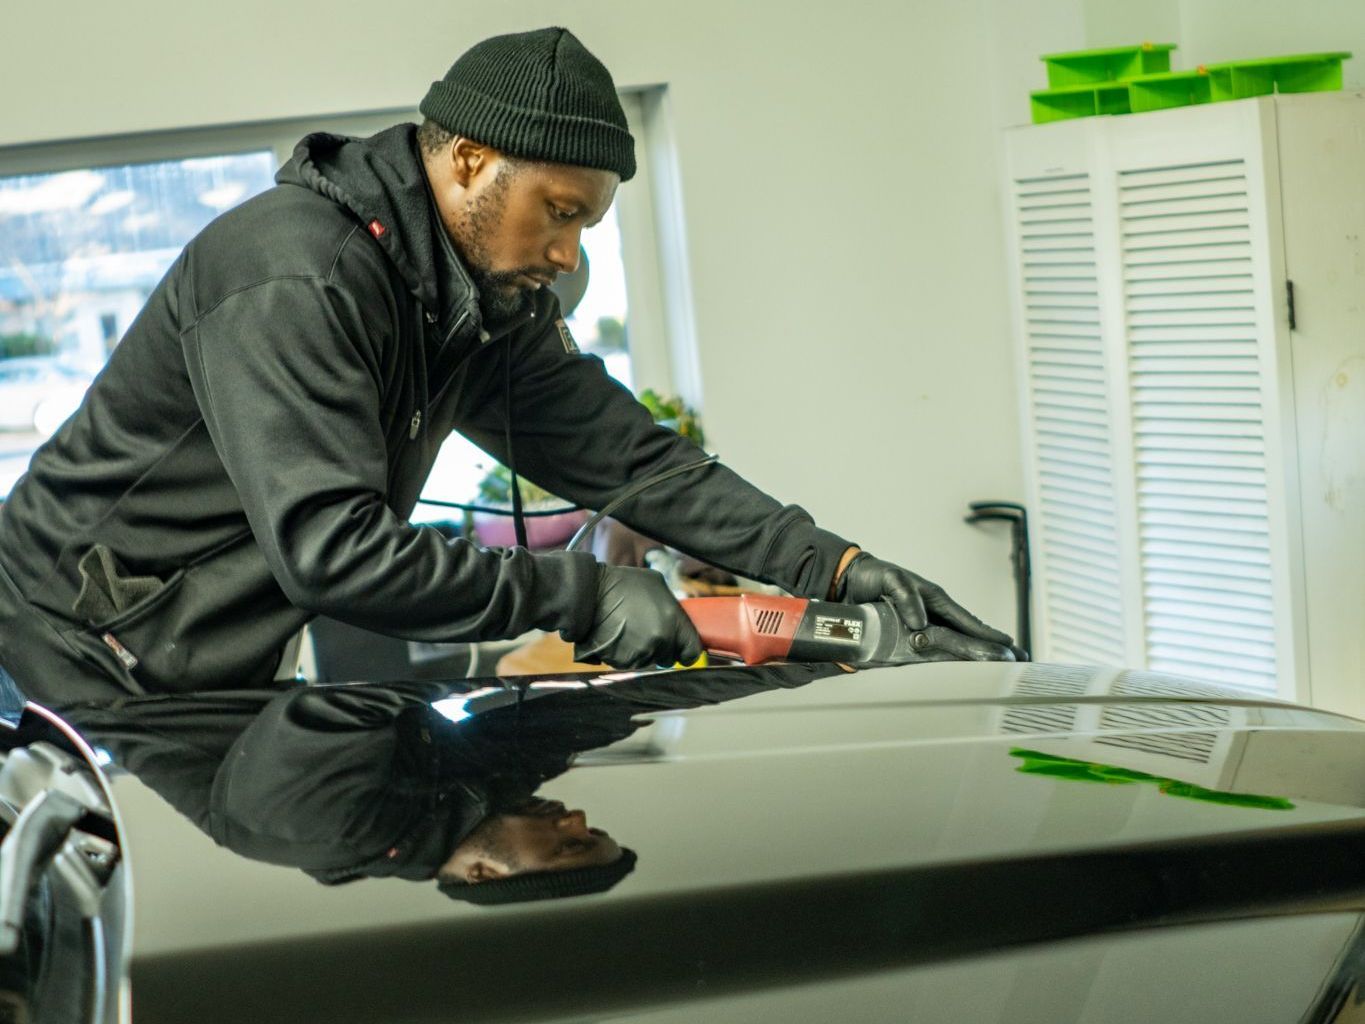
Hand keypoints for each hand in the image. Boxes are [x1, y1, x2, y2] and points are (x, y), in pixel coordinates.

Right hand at [572, 565, 703, 668]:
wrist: (588, 593)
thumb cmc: (622, 584)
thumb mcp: (656, 584)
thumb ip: (672, 606)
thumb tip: (677, 619)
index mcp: (673, 620)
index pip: (692, 651)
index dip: (686, 651)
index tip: (681, 650)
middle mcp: (661, 639)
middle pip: (669, 657)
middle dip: (661, 649)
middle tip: (646, 632)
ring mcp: (641, 652)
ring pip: (648, 661)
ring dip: (642, 651)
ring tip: (628, 630)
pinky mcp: (623, 661)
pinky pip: (630, 663)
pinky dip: (625, 654)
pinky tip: (618, 637)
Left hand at [839, 553, 1022, 661]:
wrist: (848, 581)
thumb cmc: (873, 575)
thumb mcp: (890, 578)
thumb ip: (906, 596)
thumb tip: (920, 622)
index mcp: (935, 600)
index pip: (967, 622)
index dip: (988, 636)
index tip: (1010, 648)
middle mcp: (934, 615)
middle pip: (968, 636)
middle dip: (992, 649)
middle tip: (1018, 662)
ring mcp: (924, 627)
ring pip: (955, 646)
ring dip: (974, 658)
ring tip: (997, 672)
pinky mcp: (909, 637)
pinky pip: (933, 652)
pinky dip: (949, 661)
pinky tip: (959, 673)